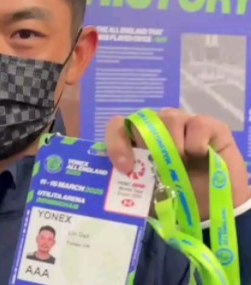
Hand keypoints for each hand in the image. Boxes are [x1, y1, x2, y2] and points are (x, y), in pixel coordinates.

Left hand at [105, 108, 250, 219]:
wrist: (210, 209)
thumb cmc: (173, 198)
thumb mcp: (146, 195)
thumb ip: (131, 184)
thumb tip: (118, 183)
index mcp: (136, 141)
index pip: (117, 127)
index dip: (117, 143)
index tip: (125, 167)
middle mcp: (157, 127)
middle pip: (143, 121)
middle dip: (147, 145)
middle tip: (159, 169)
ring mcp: (182, 123)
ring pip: (169, 118)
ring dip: (173, 145)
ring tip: (181, 166)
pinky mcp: (208, 126)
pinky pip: (197, 123)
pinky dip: (196, 142)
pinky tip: (200, 156)